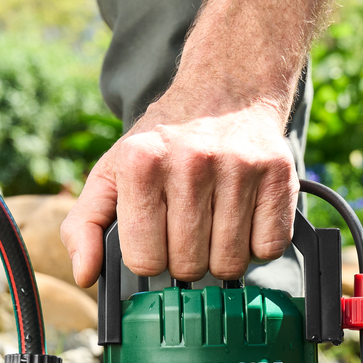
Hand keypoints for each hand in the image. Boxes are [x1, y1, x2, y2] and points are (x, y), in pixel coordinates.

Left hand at [60, 0, 341, 288]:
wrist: (227, 87)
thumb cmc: (166, 140)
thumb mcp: (113, 172)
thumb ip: (85, 224)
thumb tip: (83, 274)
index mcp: (141, 162)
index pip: (144, 259)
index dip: (149, 258)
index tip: (155, 239)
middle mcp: (191, 161)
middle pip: (188, 265)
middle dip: (186, 260)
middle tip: (188, 231)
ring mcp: (239, 166)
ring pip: (230, 263)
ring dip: (222, 257)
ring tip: (216, 226)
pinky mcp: (278, 173)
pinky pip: (269, 248)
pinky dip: (257, 246)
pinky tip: (245, 219)